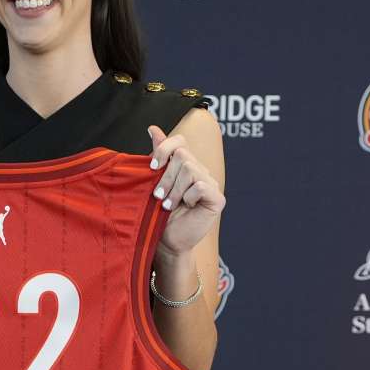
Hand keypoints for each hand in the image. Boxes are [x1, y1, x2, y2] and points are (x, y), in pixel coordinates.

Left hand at [147, 125, 224, 257]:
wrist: (166, 241)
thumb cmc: (158, 214)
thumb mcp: (153, 182)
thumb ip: (158, 156)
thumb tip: (152, 128)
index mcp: (184, 165)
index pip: (179, 141)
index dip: (164, 148)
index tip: (151, 167)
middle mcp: (200, 170)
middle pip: (182, 155)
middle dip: (165, 176)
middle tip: (157, 196)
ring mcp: (210, 183)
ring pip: (190, 169)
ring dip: (174, 189)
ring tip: (168, 205)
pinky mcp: (217, 198)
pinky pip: (200, 186)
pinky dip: (188, 197)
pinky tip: (186, 207)